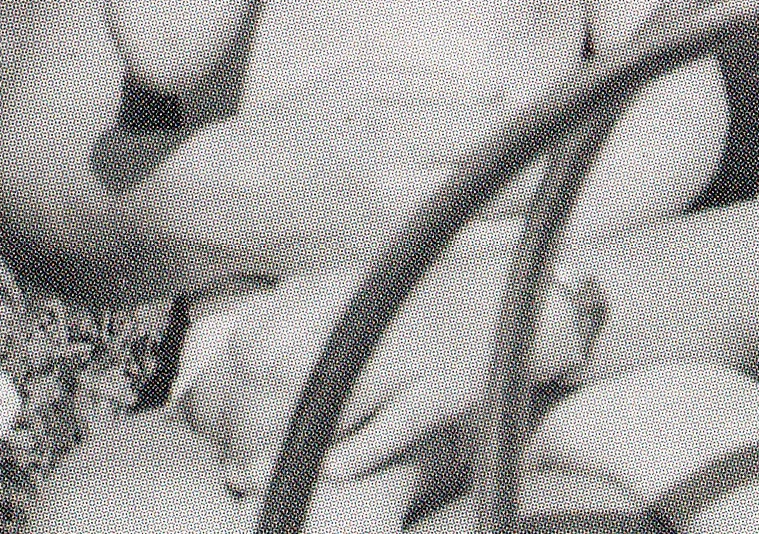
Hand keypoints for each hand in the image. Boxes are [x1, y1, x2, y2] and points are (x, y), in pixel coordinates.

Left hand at [184, 253, 545, 491]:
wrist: (533, 293)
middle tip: (235, 463)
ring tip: (257, 478)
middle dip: (255, 422)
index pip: (270, 330)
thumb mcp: (378, 279)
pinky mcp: (448, 385)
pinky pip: (396, 423)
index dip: (239, 375)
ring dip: (290, 447)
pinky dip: (360, 449)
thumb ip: (318, 303)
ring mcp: (412, 351)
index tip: (225, 412)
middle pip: (291, 370)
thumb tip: (251, 342)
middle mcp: (378, 314)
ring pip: (336, 402)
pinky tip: (331, 471)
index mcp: (353, 285)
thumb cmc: (446, 294)